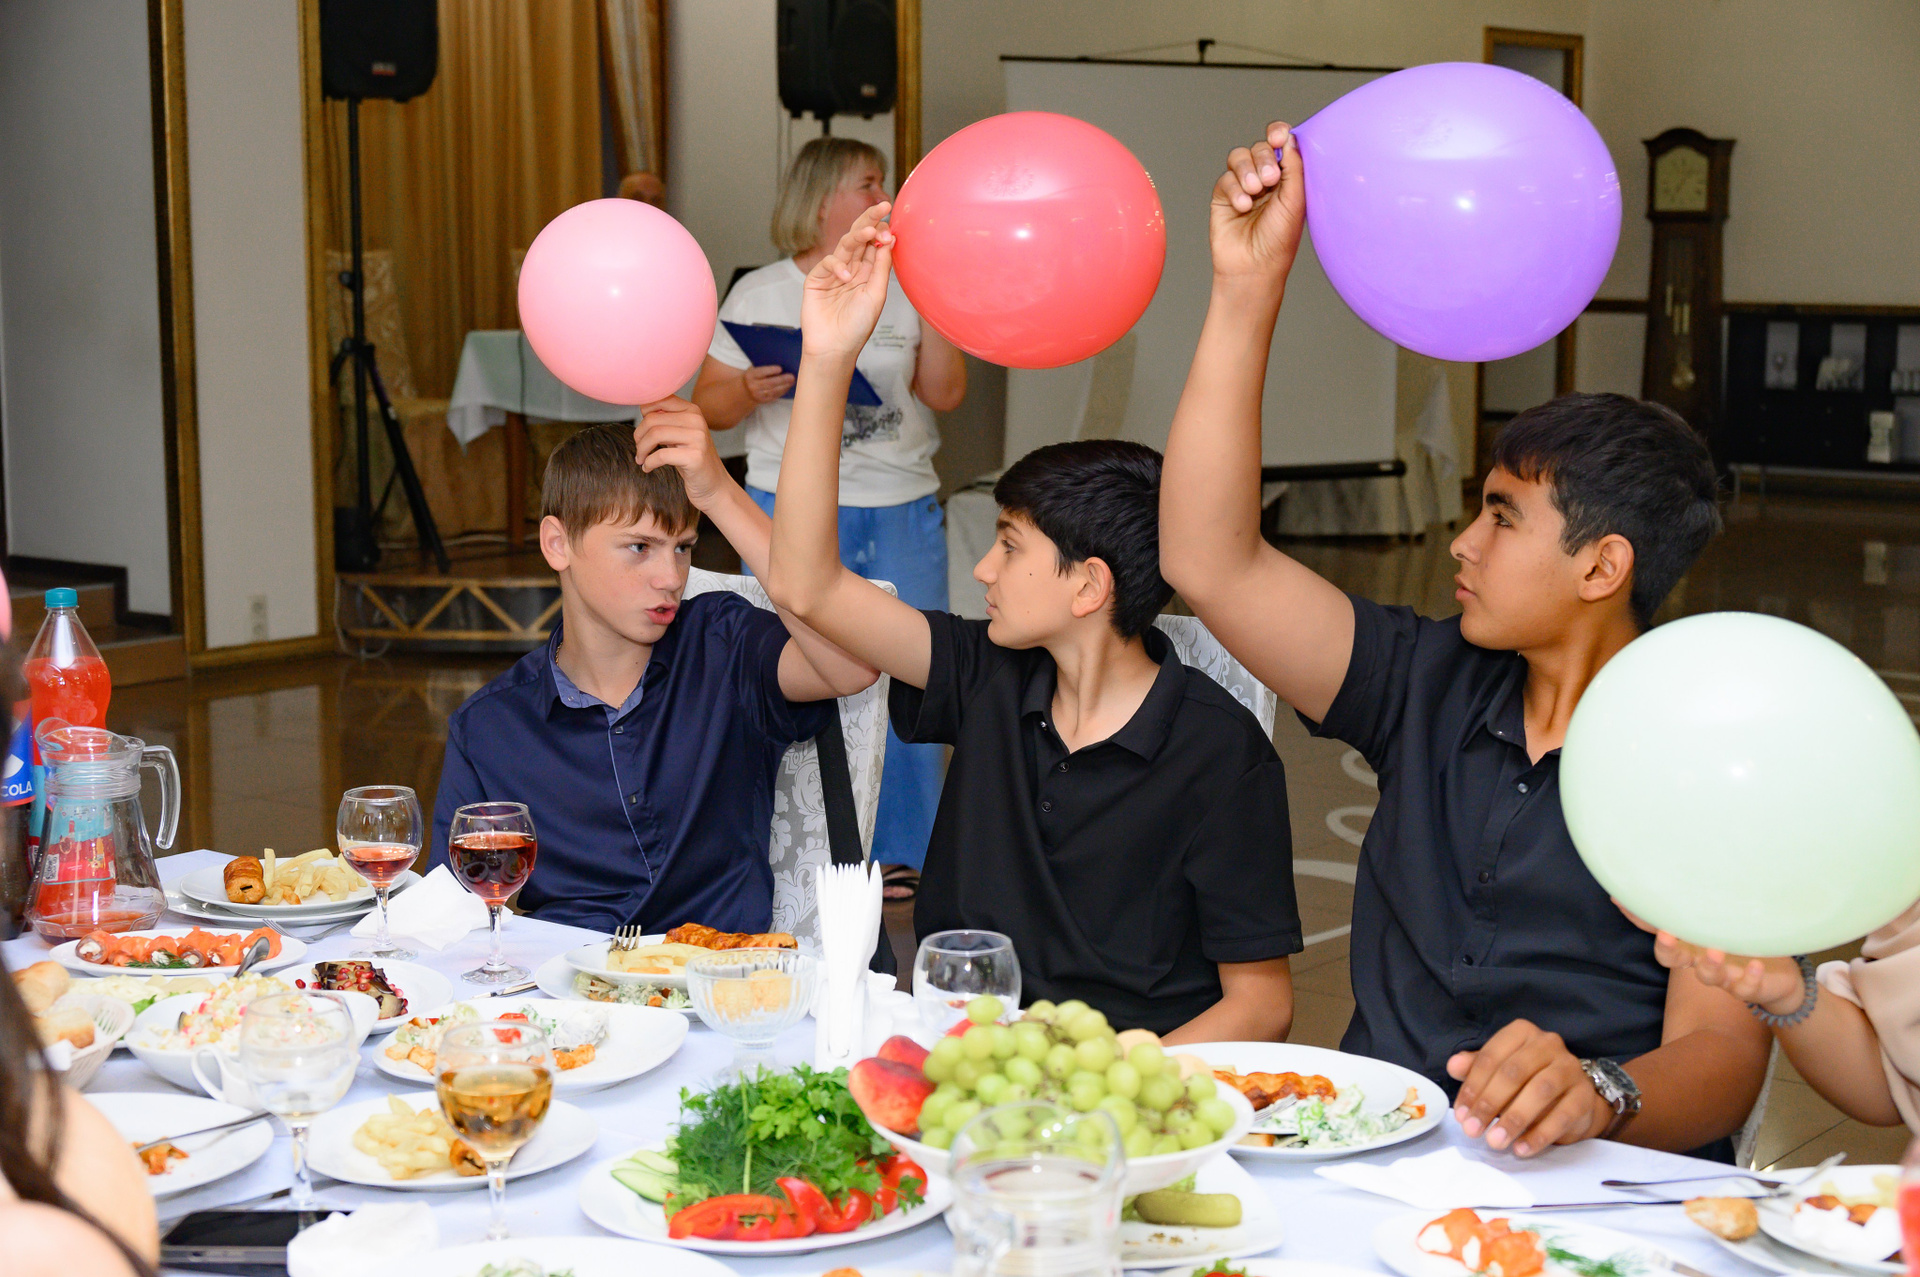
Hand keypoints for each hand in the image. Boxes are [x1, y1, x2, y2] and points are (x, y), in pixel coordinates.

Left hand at [635, 396, 729, 509]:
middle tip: (639, 449)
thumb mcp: (680, 434)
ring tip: (641, 459)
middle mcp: (696, 421)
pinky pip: (661, 455)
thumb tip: (642, 406)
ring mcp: (698, 438)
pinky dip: (648, 463)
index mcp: (692, 410)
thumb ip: (666, 419)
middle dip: (638, 436)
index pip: (658, 400)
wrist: (714, 485)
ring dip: (641, 449)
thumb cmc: (691, 459)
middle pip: (652, 419)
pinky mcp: (695, 457)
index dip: (642, 414)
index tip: (642, 431)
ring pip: (655, 435)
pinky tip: (647, 468)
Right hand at [743, 364, 795, 403]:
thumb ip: (763, 367)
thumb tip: (780, 363)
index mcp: (750, 375)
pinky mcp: (763, 401)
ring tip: (792, 381)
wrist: (745, 389)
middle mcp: (753, 386)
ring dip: (784, 386)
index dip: (770, 370)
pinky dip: (782, 391)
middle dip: (782, 380)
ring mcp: (758, 395)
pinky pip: (774, 396)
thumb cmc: (753, 376)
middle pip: (769, 383)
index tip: (780, 368)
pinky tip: (788, 387)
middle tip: (792, 377)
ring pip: (773, 391)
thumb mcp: (753, 369)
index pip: (761, 373)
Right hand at [802, 202, 892, 357]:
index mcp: (868, 272)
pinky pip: (828, 263)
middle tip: (882, 206)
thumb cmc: (858, 326)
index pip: (875, 245)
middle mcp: (851, 268)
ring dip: (858, 235)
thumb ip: (881, 268)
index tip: (891, 226)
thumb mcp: (876, 295)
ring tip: (870, 232)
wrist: (835, 347)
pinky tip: (845, 276)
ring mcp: (833, 272)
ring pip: (845, 245)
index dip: (882, 233)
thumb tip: (890, 240)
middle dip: (870, 221)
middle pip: (860, 238)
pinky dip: (837, 266)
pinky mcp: (816, 279)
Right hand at [1209, 120, 1305, 288]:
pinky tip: (1242, 207)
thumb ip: (1294, 166)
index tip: (1278, 136)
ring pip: (1239, 157)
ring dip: (1247, 171)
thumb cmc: (1279, 240)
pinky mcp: (1223, 196)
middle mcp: (1265, 178)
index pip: (1281, 143)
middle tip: (1269, 180)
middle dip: (1263, 158)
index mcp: (1287, 177)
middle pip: (1260, 147)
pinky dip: (1234, 189)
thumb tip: (1290, 138)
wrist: (1253, 267)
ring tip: (1254, 192)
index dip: (1278, 133)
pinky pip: (1225, 178)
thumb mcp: (1295, 200)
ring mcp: (1243, 186)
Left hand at [1446, 1020, 1613, 1156]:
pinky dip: (1539, 1135)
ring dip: (1513, 1119)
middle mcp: (1548, 1044)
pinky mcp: (1584, 1095)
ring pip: (1539, 1091)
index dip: (1472, 1086)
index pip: (1491, 1057)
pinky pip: (1562, 1116)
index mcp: (1522, 1033)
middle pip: (1513, 1072)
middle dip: (1489, 1104)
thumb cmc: (1528, 1081)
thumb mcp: (1499, 1071)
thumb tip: (1453, 1066)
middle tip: (1473, 1129)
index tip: (1460, 1113)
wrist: (1573, 1098)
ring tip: (1495, 1141)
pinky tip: (1521, 1148)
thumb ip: (1475, 1067)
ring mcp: (1570, 1068)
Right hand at [1617, 904, 1805, 1016]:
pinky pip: (1744, 988)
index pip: (1656, 928)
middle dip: (1666, 948)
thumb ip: (1704, 897)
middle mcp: (1699, 958)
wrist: (1777, 977)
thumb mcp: (1724, 915)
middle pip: (1671, 959)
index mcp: (1689, 940)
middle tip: (1667, 934)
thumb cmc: (1743, 939)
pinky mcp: (1747, 987)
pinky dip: (1748, 978)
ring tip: (1716, 952)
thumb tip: (1685, 862)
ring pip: (1706, 977)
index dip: (1638, 917)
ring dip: (1708, 966)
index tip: (1622, 900)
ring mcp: (1722, 974)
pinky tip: (1755, 964)